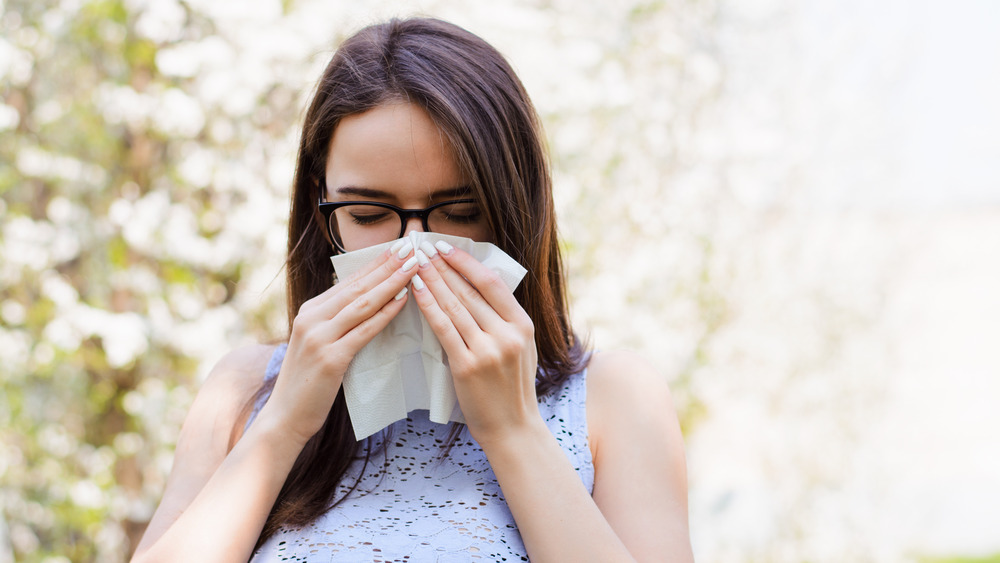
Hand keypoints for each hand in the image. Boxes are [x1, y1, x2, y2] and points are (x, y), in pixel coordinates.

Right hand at [258, 245, 417, 445]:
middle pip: (357, 286)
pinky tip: (403, 300)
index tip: (398, 247)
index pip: (349, 281)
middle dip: (386, 264)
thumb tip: (365, 301)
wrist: (285, 417)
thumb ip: (335, 322)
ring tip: (413, 267)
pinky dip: (385, 313)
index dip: (375, 263)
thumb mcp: (317, 343)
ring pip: (363, 303)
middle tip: (411, 246)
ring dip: (391, 282)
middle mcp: (312, 318)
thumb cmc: (307, 383)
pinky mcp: (330, 358)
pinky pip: (364, 330)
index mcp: (310, 311)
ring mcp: (319, 337)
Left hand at [409, 242, 540, 446]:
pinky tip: (416, 291)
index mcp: (523, 325)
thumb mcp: (520, 348)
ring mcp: (488, 350)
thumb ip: (503, 321)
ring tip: (415, 263)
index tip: (446, 247)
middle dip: (443, 266)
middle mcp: (508, 334)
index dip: (466, 263)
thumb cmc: (511, 389)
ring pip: (455, 306)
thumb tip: (475, 287)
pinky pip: (443, 329)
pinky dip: (428, 307)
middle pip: (469, 291)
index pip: (492, 283)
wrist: (512, 429)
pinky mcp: (467, 366)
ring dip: (432, 280)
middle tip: (422, 247)